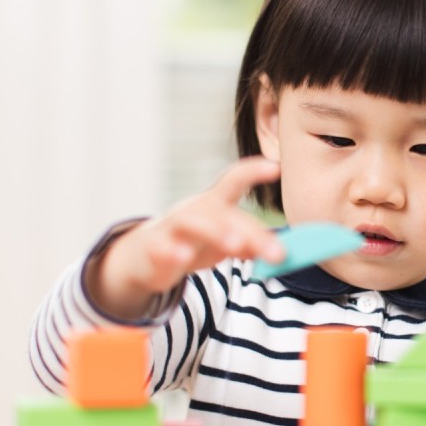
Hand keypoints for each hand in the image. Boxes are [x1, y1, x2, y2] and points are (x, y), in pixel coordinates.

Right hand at [88, 157, 284, 319]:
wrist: (144, 255)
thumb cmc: (193, 241)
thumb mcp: (223, 242)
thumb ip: (249, 244)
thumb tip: (280, 252)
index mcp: (214, 204)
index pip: (234, 180)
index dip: (253, 172)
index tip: (276, 167)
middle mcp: (194, 209)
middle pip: (223, 212)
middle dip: (252, 232)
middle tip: (278, 253)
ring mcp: (171, 227)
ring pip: (191, 222)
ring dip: (215, 231)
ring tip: (236, 245)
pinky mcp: (153, 248)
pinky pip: (160, 247)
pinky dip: (171, 251)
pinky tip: (183, 258)